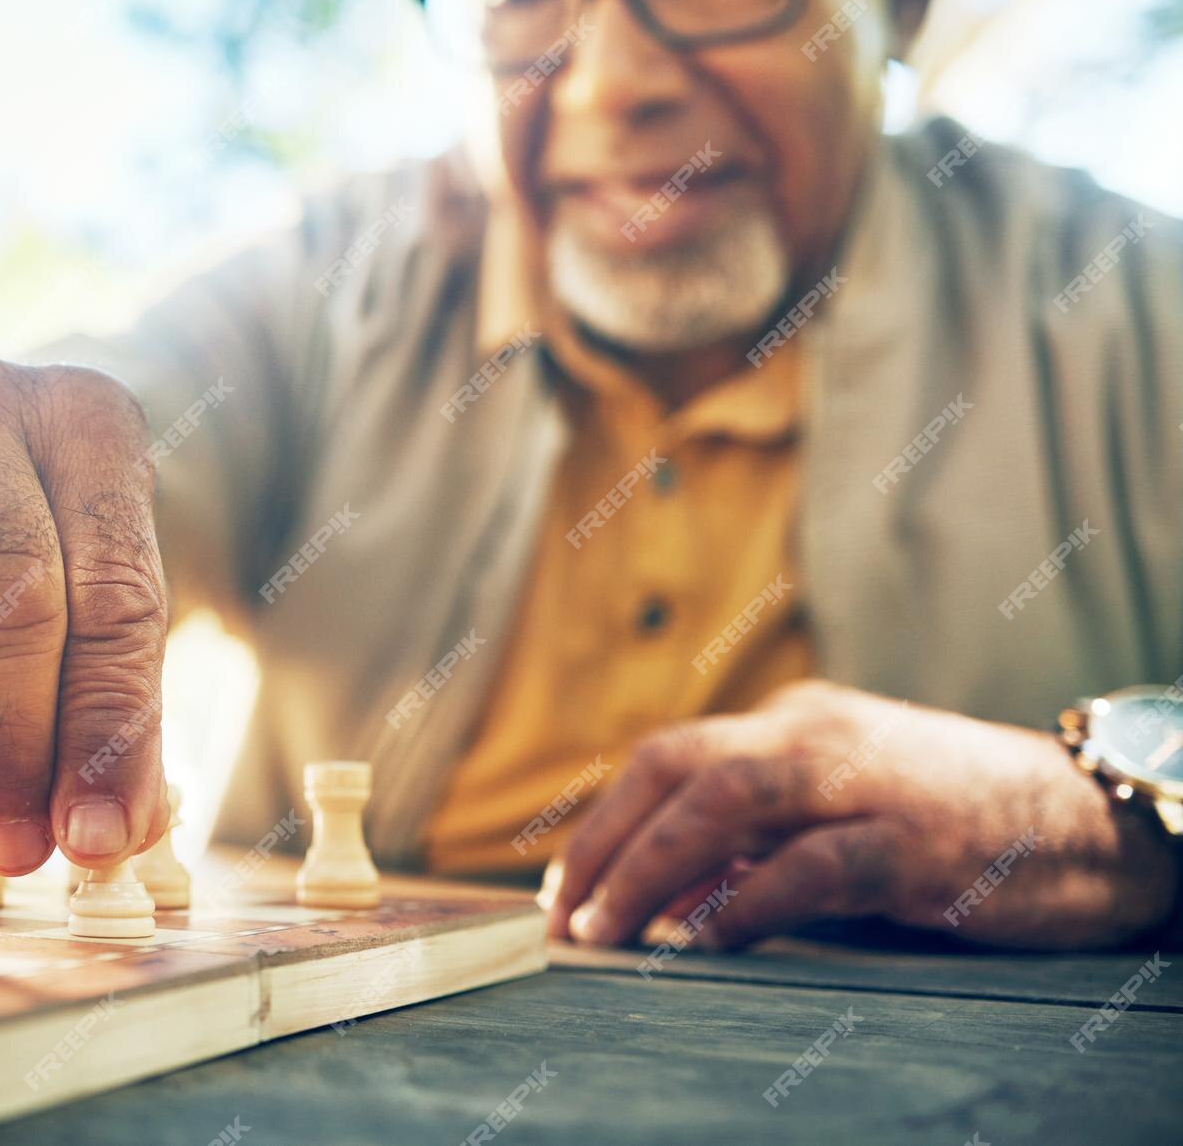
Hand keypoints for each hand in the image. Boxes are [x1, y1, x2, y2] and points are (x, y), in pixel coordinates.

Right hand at [0, 354, 168, 877]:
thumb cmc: (38, 553)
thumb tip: (112, 835)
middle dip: (15, 728)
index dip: (109, 726)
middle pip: (14, 574)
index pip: (118, 592)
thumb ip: (112, 711)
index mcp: (91, 421)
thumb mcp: (97, 606)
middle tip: (13, 839)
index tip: (96, 835)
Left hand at [544, 681, 1177, 950]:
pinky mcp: (918, 838)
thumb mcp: (845, 813)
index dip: (607, 820)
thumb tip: (672, 893)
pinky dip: (751, 897)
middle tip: (569, 916)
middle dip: (608, 840)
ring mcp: (868, 780)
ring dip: (653, 866)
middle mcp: (818, 734)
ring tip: (611, 930)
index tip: (568, 887)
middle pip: (678, 766)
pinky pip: (815, 861)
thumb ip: (764, 840)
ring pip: (727, 799)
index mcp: (795, 723)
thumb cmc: (959, 823)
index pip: (670, 757)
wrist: (1092, 821)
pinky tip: (709, 937)